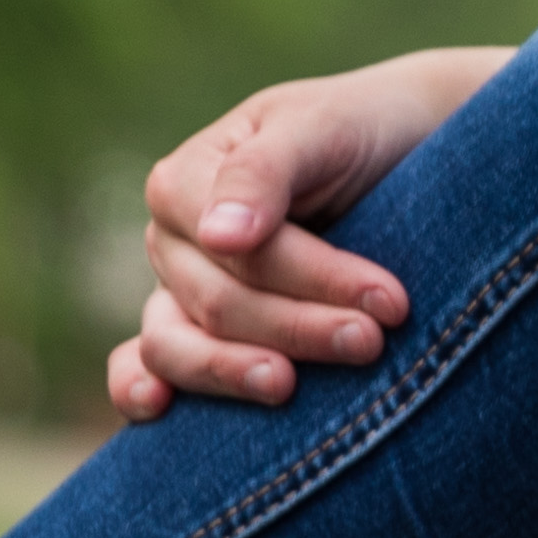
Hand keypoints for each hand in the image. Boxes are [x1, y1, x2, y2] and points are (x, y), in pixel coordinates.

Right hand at [107, 47, 510, 418]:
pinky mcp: (195, 336)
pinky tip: (158, 409)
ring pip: (178, 347)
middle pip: (218, 303)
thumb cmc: (359, 131)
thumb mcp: (319, 127)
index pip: (240, 249)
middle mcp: (172, 241)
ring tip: (291, 389)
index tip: (391, 300)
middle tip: (373, 341)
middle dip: (300, 328)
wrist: (399, 148)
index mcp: (186, 180)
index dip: (313, 278)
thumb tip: (217, 236)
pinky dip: (138, 389)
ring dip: (237, 371)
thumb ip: (263, 171)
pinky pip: (146, 367)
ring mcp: (176, 293)